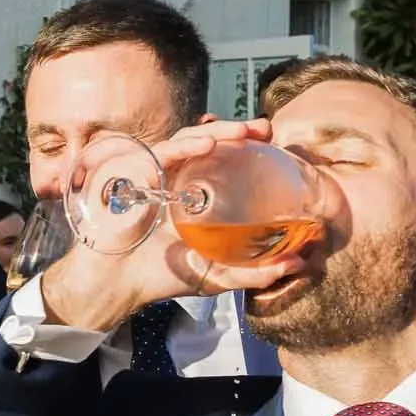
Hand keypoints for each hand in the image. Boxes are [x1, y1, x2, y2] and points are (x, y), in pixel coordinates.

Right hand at [37, 121, 313, 334]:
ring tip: (245, 131)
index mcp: (192, 194)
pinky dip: (184, 145)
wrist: (117, 285)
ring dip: (217, 131)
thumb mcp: (216, 275)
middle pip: (207, 144)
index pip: (221, 161)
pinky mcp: (131, 173)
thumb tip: (298, 264)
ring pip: (186, 140)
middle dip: (238, 131)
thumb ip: (254, 272)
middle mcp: (174, 178)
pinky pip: (161, 153)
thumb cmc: (159, 277)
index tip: (275, 148)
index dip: (247, 150)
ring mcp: (153, 173)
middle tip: (266, 129)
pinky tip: (208, 144)